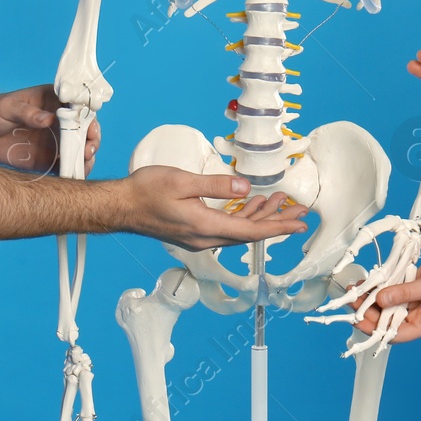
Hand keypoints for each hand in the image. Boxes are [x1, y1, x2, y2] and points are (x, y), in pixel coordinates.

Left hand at [0, 84, 99, 174]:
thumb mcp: (8, 106)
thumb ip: (28, 113)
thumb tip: (49, 119)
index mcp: (55, 101)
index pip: (79, 107)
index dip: (89, 116)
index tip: (90, 127)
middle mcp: (61, 121)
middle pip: (86, 130)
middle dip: (92, 139)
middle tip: (87, 149)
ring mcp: (56, 140)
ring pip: (80, 149)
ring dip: (86, 157)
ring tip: (84, 164)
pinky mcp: (48, 158)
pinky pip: (66, 165)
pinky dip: (74, 171)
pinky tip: (75, 175)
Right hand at [118, 167, 307, 250]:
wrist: (120, 206)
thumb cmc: (146, 191)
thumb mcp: (183, 182)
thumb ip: (217, 185)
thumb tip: (246, 187)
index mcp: (205, 227)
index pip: (251, 231)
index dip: (278, 227)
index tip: (299, 224)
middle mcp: (205, 238)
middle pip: (249, 232)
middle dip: (276, 221)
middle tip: (300, 211)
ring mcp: (199, 237)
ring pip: (239, 229)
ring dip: (260, 215)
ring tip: (279, 201)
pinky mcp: (193, 231)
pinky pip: (226, 227)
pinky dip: (243, 215)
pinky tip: (250, 202)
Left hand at [351, 242, 420, 342]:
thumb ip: (405, 293)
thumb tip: (381, 299)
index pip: (394, 333)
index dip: (373, 328)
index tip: (355, 318)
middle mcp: (418, 315)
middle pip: (387, 319)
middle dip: (368, 310)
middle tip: (351, 298)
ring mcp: (415, 300)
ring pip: (388, 303)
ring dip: (372, 297)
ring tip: (355, 288)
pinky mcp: (413, 286)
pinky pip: (393, 289)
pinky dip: (381, 285)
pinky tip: (369, 279)